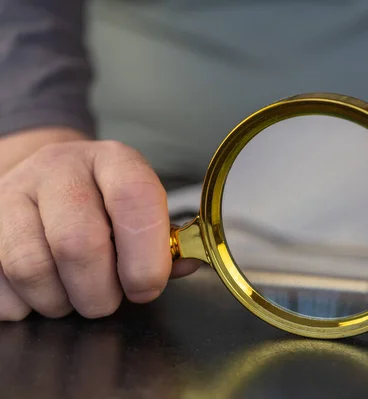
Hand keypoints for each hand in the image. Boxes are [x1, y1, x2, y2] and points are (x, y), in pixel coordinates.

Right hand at [0, 132, 198, 320]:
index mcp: (113, 161)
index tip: (146, 286)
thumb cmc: (105, 202)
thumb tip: (185, 266)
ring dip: (60, 301)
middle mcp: (61, 167)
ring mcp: (13, 190)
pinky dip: (24, 303)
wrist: (48, 177)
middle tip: (108, 300)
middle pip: (78, 242)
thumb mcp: (142, 208)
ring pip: (31, 267)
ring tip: (74, 294)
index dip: (145, 255)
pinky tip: (42, 289)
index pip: (134, 198)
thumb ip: (166, 242)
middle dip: (100, 292)